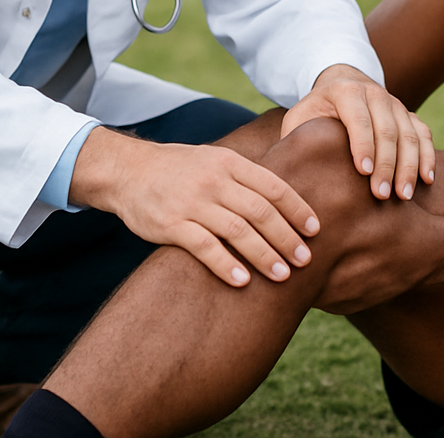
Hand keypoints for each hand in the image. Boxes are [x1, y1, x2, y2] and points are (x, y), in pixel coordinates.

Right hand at [70, 127, 320, 286]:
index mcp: (229, 163)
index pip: (273, 186)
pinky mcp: (171, 224)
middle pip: (260, 211)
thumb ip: (244, 177)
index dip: (297, 208)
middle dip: (287, 238)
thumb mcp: (214, 160)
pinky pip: (204, 247)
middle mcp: (213, 180)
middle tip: (306, 260)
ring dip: (264, 255)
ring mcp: (192, 202)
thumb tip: (285, 202)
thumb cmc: (179, 170)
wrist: (128, 171)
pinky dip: (225, 265)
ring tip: (283, 275)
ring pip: (237, 231)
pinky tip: (242, 282)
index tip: (315, 230)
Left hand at [280, 64, 434, 201]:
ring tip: (403, 196)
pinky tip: (427, 180)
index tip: (363, 173)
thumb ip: (295, 138)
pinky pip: (424, 134)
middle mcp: (375, 94)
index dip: (363, 145)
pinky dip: (428, 156)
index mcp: (345, 91)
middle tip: (382, 195)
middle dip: (387, 164)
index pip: (358, 118)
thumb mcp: (299, 118)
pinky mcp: (409, 114)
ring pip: (410, 133)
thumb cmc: (316, 112)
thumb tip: (288, 172)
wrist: (341, 85)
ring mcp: (395, 103)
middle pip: (388, 129)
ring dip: (409, 166)